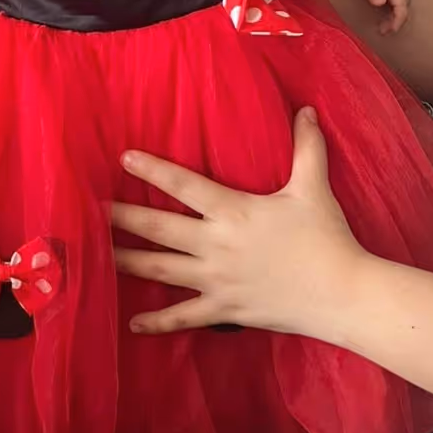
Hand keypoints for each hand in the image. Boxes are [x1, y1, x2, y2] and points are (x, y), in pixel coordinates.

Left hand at [112, 108, 369, 338]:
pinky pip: (184, 317)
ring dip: (126, 263)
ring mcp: (216, 281)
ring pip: (161, 270)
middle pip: (159, 229)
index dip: (152, 169)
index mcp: (233, 211)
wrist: (343, 294)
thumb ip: (306, 146)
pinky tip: (133, 324)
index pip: (184, 185)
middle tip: (90, 210)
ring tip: (95, 257)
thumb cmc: (328, 238)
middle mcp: (216, 246)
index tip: (123, 157)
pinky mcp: (225, 310)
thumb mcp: (314, 187)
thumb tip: (305, 109)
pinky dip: (158, 322)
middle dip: (122, 218)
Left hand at [341, 0, 411, 32]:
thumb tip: (381, 3)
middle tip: (383, 30)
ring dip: (397, 13)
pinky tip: (386, 8)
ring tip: (384, 22)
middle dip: (397, 20)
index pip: (402, 6)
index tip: (387, 31)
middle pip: (406, 4)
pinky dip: (396, 4)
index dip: (397, 21)